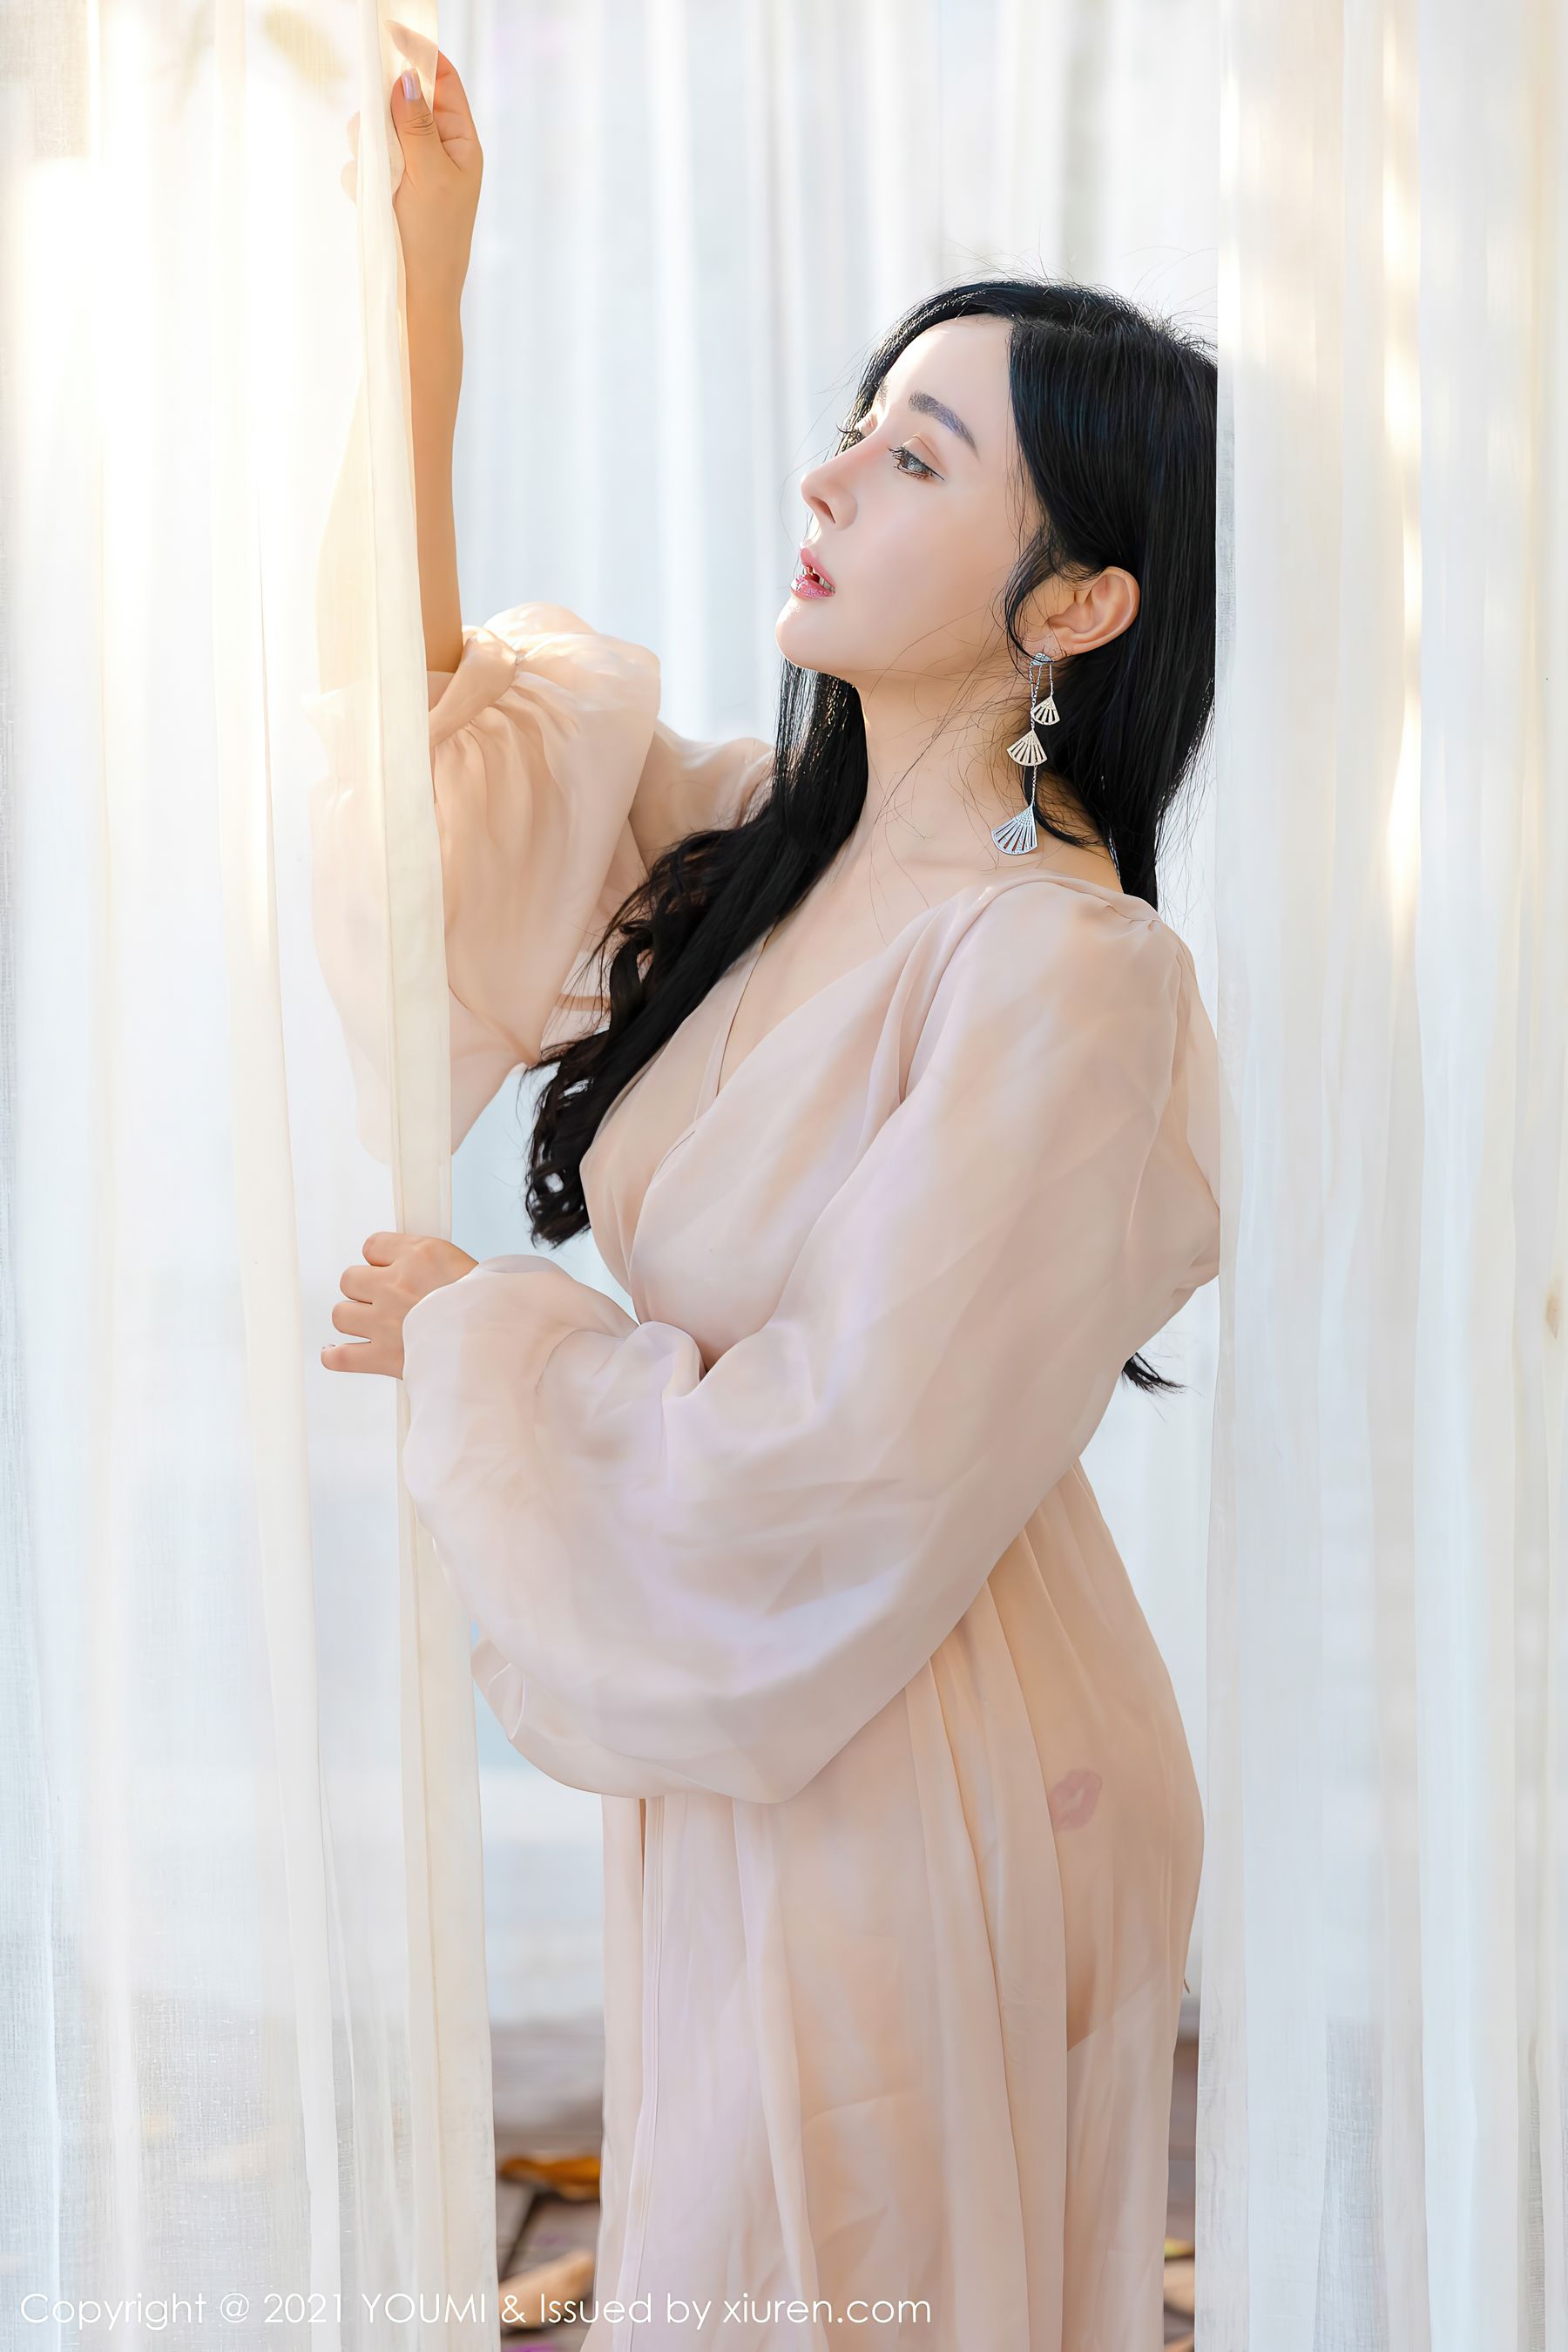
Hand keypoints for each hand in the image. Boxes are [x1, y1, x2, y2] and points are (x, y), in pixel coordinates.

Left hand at [322, 1232, 477, 1378]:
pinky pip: (340, 1356)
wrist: (497, 1344)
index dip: (381, 1260)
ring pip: (341, 1314)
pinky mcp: (383, 1357)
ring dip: (353, 1320)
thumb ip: (426, 1259)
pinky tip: (337, 1351)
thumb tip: (395, 1261)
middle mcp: (396, 1285)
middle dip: (365, 1290)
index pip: (372, 1246)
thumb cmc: (487, 1304)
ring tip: (373, 1326)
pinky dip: (335, 1355)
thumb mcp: (460, 1263)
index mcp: (419, 1256)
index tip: (393, 1272)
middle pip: (350, 1279)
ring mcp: (385, 1322)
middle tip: (388, 1302)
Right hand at [340, 33, 482, 310]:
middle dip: (384, 112)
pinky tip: (370, 199)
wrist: (418, 294)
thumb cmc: (434, 238)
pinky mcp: (388, 187)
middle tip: (378, 134)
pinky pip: (363, 162)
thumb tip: (404, 77)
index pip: (442, 79)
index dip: (418, 54)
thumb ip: (416, 124)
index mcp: (460, 141)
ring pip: (377, 129)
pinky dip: (362, 175)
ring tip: (379, 181)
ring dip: (369, 148)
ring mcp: (410, 168)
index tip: (390, 33)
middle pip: (401, 98)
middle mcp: (437, 149)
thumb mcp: (429, 175)